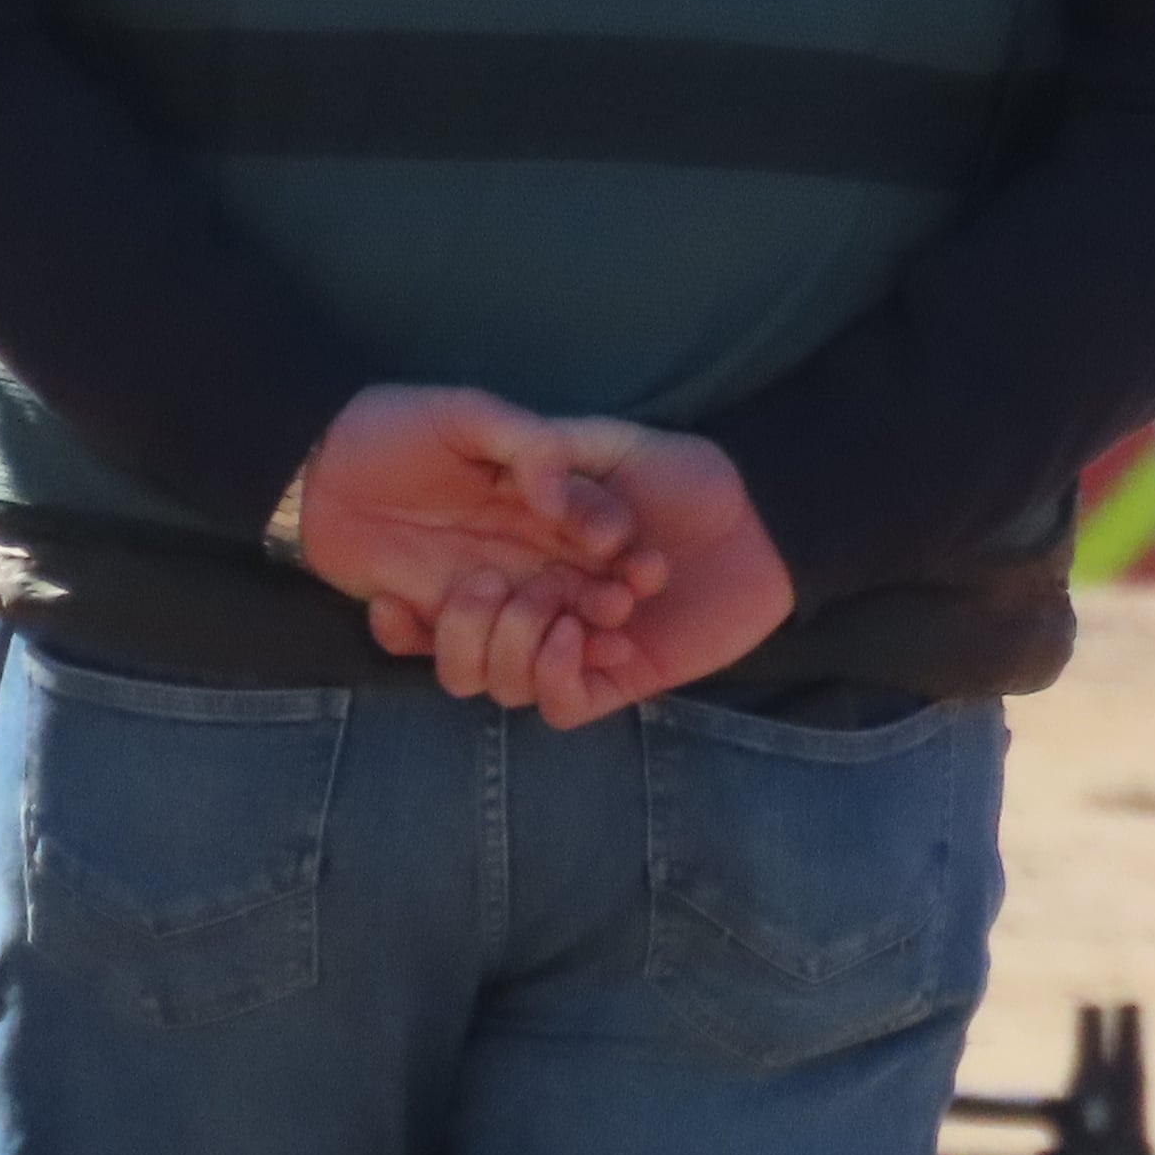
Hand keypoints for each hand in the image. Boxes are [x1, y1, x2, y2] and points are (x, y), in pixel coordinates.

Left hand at [298, 386, 654, 705]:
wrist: (318, 457)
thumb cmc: (400, 426)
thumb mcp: (470, 415)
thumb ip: (529, 443)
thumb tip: (560, 495)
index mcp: (545, 506)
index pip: (601, 537)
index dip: (624, 557)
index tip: (632, 567)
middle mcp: (521, 555)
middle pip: (576, 600)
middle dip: (590, 612)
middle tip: (589, 608)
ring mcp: (477, 589)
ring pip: (517, 643)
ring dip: (510, 635)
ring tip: (478, 589)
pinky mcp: (427, 615)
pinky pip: (442, 655)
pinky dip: (427, 642)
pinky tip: (395, 605)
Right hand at [367, 419, 791, 729]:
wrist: (768, 518)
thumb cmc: (692, 476)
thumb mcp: (609, 448)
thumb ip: (547, 458)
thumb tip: (489, 485)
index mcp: (525, 564)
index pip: (446, 606)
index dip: (407, 615)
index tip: (386, 596)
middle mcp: (543, 612)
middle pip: (461, 655)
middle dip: (459, 629)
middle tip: (484, 586)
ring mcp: (579, 649)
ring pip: (503, 683)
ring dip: (515, 646)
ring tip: (553, 604)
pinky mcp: (620, 680)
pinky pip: (559, 706)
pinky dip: (557, 677)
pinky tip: (580, 636)